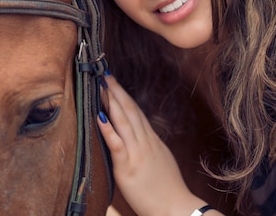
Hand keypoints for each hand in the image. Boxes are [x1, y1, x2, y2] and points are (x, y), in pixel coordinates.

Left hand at [97, 75, 216, 215]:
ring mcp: (137, 154)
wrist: (176, 208)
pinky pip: (117, 145)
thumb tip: (139, 136)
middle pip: (130, 110)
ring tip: (101, 86)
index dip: (124, 95)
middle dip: (117, 91)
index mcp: (151, 141)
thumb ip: (149, 146)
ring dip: (111, 102)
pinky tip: (99, 117)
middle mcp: (145, 143)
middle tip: (104, 73)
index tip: (114, 81)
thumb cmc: (167, 189)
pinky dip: (108, 130)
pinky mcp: (129, 168)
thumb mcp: (160, 160)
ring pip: (124, 122)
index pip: (136, 112)